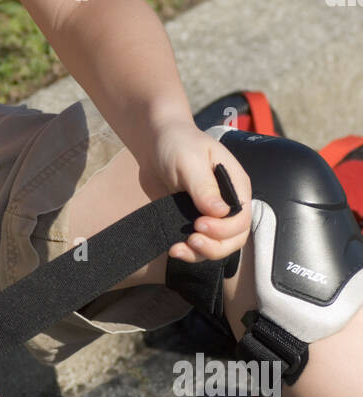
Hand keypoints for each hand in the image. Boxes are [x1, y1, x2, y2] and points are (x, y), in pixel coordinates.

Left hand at [137, 121, 252, 264]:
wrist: (155, 143)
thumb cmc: (177, 143)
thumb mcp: (190, 160)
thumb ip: (204, 186)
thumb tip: (220, 212)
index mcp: (235, 185)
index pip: (242, 218)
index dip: (224, 228)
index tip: (199, 224)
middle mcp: (228, 202)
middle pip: (235, 237)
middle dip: (215, 246)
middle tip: (191, 240)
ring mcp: (211, 214)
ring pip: (218, 245)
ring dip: (201, 253)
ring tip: (179, 249)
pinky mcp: (193, 220)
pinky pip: (199, 244)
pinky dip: (189, 252)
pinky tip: (173, 248)